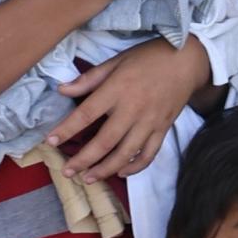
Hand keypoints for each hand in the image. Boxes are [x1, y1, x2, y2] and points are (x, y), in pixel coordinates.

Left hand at [43, 36, 209, 181]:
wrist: (187, 60)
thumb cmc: (148, 58)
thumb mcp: (116, 61)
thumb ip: (89, 79)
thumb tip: (62, 90)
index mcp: (117, 89)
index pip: (86, 113)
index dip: (67, 129)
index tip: (50, 141)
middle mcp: (132, 109)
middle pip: (104, 141)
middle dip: (83, 160)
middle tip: (67, 172)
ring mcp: (149, 122)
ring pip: (125, 153)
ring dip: (105, 169)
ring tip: (89, 179)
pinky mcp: (163, 129)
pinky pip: (149, 154)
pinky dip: (135, 167)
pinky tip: (121, 173)